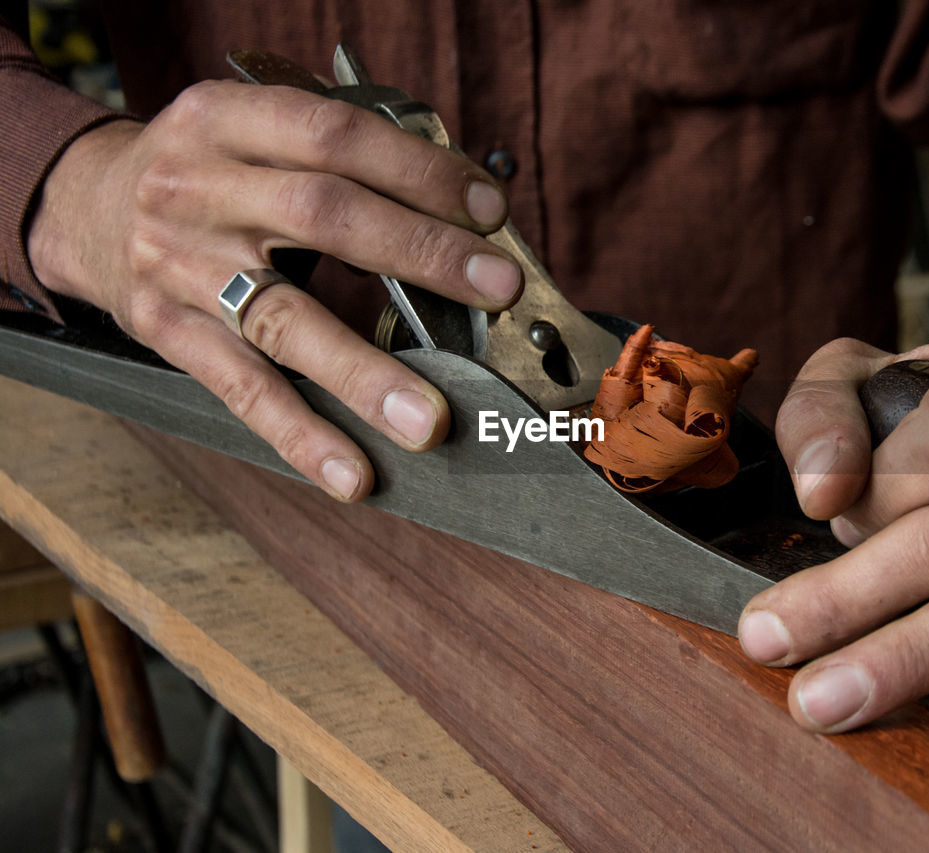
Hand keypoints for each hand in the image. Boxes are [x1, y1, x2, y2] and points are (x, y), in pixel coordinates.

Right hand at [27, 80, 520, 500]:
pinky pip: (243, 390)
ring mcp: (181, 265)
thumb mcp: (252, 133)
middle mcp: (200, 188)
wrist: (87, 207)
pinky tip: (350, 472)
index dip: (419, 172)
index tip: (488, 210)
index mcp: (229, 121)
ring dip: (364, 374)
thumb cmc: (204, 172)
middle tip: (495, 288)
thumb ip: (336, 160)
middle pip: (324, 217)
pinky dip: (300, 435)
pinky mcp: (169, 332)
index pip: (335, 136)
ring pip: (284, 321)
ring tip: (428, 419)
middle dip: (422, 252)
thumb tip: (459, 216)